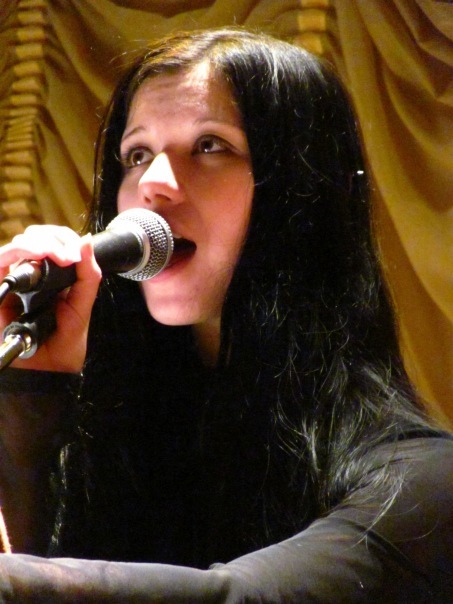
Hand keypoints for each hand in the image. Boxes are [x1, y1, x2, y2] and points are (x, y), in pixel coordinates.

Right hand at [0, 225, 101, 372]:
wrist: (50, 368)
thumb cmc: (65, 339)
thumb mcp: (83, 303)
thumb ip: (88, 274)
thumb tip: (86, 240)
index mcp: (53, 274)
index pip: (55, 240)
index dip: (65, 238)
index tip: (77, 254)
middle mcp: (32, 273)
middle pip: (36, 236)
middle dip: (55, 237)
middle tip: (69, 256)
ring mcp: (15, 280)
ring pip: (19, 244)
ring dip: (39, 242)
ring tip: (56, 254)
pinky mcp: (1, 290)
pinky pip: (1, 260)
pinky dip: (18, 251)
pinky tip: (38, 254)